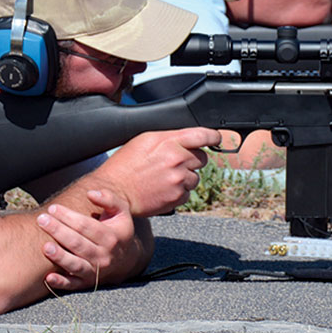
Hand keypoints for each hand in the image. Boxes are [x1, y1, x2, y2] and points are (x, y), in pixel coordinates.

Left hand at [36, 188, 142, 290]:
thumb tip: (91, 193)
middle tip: (42, 220)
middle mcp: (104, 256)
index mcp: (112, 237)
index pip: (87, 226)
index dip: (69, 216)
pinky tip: (48, 277)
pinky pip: (73, 285)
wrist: (126, 259)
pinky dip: (61, 283)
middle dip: (58, 231)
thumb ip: (109, 199)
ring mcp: (95, 271)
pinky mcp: (86, 283)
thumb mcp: (120, 212)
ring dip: (60, 257)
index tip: (53, 208)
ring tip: (45, 246)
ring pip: (76, 265)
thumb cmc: (117, 230)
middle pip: (78, 243)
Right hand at [93, 126, 217, 216]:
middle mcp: (177, 159)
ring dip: (185, 178)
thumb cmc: (124, 166)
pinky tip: (163, 189)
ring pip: (195, 177)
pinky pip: (188, 193)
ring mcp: (179, 179)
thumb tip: (185, 138)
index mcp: (169, 141)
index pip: (203, 135)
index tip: (216, 139)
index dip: (212, 137)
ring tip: (164, 179)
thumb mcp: (144, 140)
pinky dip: (178, 192)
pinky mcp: (177, 197)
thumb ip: (168, 137)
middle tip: (174, 164)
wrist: (115, 192)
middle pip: (202, 158)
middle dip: (191, 160)